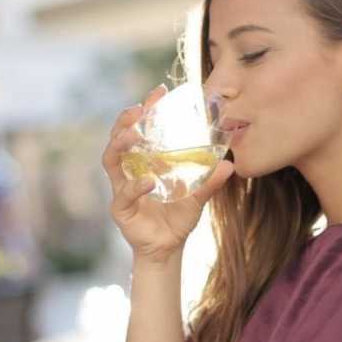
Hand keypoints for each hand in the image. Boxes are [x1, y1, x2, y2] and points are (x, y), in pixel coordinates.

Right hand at [101, 85, 234, 263]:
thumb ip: (209, 181)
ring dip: (121, 144)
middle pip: (118, 138)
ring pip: (111, 160)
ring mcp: (121, 188)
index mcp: (145, 161)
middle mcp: (129, 170)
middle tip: (139, 110)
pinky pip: (124, 193)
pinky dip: (136, 185)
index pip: (140, 129)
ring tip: (135, 135)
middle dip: (125, 121)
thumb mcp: (197, 197)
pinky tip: (149, 180)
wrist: (168, 249)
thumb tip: (229, 164)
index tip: (159, 92)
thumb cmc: (178, 219)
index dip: (147, 109)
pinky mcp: (120, 208)